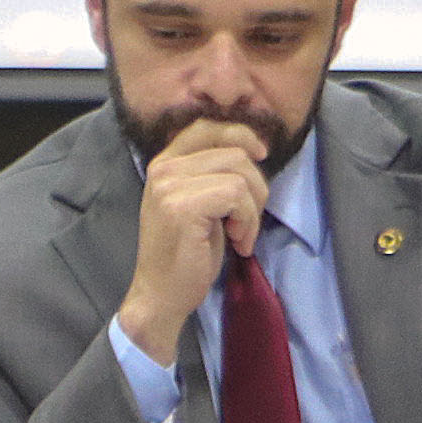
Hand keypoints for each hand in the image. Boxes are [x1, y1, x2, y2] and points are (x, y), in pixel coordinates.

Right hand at [115, 120, 272, 367]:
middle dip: (256, 186)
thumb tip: (255, 149)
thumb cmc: (186, 254)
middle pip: (234, 151)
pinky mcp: (182, 207)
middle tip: (248, 221)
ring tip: (241, 234)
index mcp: (165, 163)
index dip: (242, 134)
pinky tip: (238, 242)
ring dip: (253, 208)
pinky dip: (248, 220)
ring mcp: (170, 186)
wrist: (160, 296)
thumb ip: (214, 174)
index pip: (208, 126)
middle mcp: (163, 168)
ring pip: (240, 173)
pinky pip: (236, 195)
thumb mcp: (200, 203)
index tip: (261, 155)